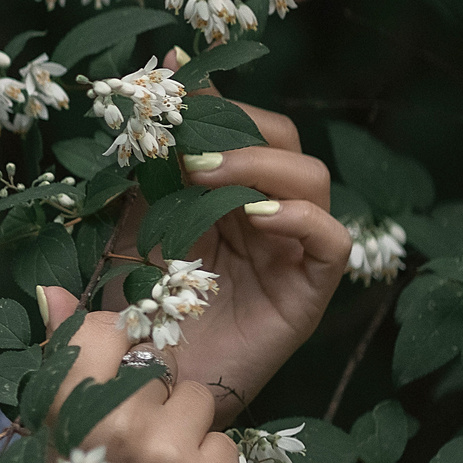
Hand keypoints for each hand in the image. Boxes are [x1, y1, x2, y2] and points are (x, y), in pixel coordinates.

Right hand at [0, 296, 238, 462]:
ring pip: (199, 406)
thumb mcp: (48, 443)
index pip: (105, 330)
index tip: (112, 380)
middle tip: (132, 455)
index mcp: (65, 411)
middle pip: (160, 374)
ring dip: (187, 434)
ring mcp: (169, 458)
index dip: (116, 348)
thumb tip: (54, 291)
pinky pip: (226, 447)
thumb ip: (62, 369)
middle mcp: (117, 425)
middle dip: (153, 404)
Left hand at [149, 98, 352, 424]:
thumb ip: (142, 171)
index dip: (213, 99)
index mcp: (223, 193)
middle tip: (188, 143)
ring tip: (207, 175)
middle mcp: (263, 214)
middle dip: (240, 129)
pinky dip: (302, 218)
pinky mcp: (309, 290)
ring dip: (259, 166)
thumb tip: (140, 112)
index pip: (239, 126)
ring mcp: (290, 250)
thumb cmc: (135, 311)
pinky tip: (259, 217)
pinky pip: (333, 240)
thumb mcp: (129, 227)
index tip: (172, 76)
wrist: (146, 385)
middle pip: (284, 141)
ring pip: (310, 179)